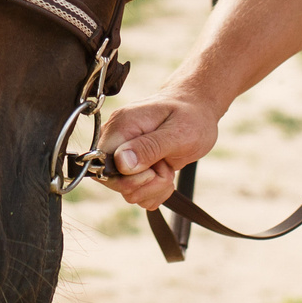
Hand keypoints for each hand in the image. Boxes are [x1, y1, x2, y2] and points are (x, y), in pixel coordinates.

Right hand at [93, 93, 221, 210]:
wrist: (198, 110)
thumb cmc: (191, 116)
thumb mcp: (177, 133)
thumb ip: (149, 148)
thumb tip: (121, 163)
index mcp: (121, 126)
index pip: (103, 164)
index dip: (127, 178)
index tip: (153, 171)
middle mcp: (116, 139)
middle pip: (113, 181)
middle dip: (145, 183)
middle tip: (165, 166)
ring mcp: (122, 154)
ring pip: (127, 191)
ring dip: (153, 187)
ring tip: (167, 165)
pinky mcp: (132, 166)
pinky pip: (136, 192)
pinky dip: (155, 190)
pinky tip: (166, 173)